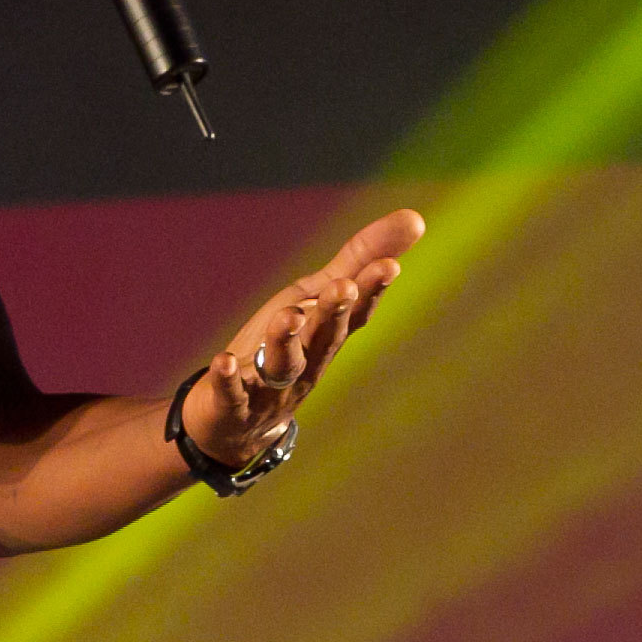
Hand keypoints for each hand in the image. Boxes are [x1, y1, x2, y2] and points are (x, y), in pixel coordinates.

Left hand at [178, 210, 425, 464]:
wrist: (240, 423)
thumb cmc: (287, 347)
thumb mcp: (318, 297)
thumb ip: (361, 258)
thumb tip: (418, 218)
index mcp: (328, 333)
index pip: (356, 311)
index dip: (372, 290)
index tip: (389, 266)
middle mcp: (307, 361)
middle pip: (324, 336)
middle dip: (334, 312)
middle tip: (344, 287)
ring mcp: (270, 386)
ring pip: (283, 363)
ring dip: (286, 340)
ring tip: (288, 317)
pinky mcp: (232, 404)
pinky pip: (231, 392)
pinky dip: (228, 378)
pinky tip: (224, 361)